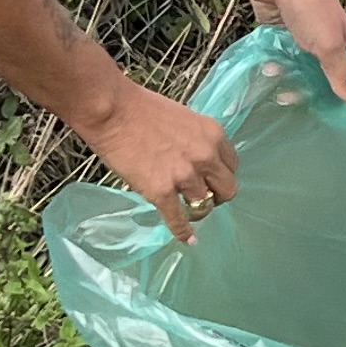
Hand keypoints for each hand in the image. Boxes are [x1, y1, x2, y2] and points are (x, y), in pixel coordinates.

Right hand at [89, 80, 237, 241]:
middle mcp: (205, 157)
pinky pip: (178, 220)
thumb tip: (197, 158)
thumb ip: (196, 139)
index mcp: (212, 134)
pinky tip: (188, 239)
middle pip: (227, 189)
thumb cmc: (141, 108)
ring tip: (188, 210)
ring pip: (205, 206)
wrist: (113, 110)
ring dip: (197, 210)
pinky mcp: (161, 192)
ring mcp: (184, 176)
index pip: (232, 164)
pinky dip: (183, 232)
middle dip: (218, 195)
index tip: (214, 179)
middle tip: (207, 197)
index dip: (222, 174)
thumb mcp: (183, 117)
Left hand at [247, 0, 345, 107]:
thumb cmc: (309, 6)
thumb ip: (342, 75)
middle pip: (319, 73)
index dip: (341, 92)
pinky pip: (277, 54)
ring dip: (286, 76)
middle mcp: (324, 39)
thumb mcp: (329, 45)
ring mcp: (300, 35)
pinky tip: (264, 72)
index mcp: (345, 40)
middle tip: (289, 99)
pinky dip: (272, 63)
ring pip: (296, 65)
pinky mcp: (278, 31)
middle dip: (306, 87)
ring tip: (273, 85)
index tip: (330, 112)